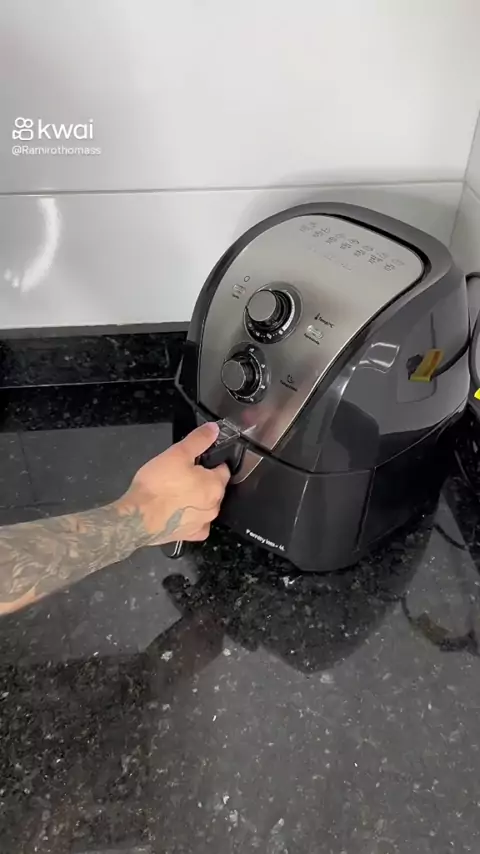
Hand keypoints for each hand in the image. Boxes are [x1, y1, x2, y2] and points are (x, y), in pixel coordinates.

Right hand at [117, 422, 229, 545]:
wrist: (137, 518)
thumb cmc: (158, 484)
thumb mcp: (177, 453)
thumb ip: (198, 440)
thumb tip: (215, 429)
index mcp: (215, 485)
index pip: (223, 469)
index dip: (210, 463)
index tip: (195, 461)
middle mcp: (214, 506)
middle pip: (214, 488)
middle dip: (203, 481)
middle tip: (182, 475)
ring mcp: (203, 523)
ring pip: (206, 506)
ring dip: (197, 499)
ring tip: (177, 493)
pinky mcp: (190, 535)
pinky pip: (196, 524)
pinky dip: (191, 518)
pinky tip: (179, 512)